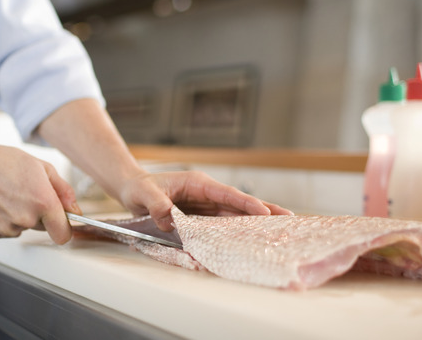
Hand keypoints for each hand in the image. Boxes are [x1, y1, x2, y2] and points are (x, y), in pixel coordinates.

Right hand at [0, 138, 78, 243]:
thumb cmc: (4, 163)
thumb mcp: (42, 167)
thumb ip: (63, 190)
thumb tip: (75, 209)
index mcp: (43, 202)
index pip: (63, 234)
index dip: (64, 228)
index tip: (61, 222)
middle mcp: (27, 219)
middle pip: (44, 228)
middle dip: (41, 215)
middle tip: (26, 193)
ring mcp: (9, 228)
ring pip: (25, 228)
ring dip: (22, 216)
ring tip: (10, 195)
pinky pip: (9, 230)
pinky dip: (6, 219)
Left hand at [117, 170, 292, 231]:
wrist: (132, 189)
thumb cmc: (139, 188)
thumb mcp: (143, 194)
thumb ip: (156, 204)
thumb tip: (168, 218)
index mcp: (198, 183)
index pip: (227, 194)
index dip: (246, 203)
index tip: (265, 212)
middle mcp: (206, 192)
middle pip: (239, 203)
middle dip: (264, 210)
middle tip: (289, 219)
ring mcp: (206, 204)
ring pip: (235, 214)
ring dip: (255, 222)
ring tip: (278, 231)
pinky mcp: (202, 214)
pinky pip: (223, 222)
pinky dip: (238, 228)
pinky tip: (251, 237)